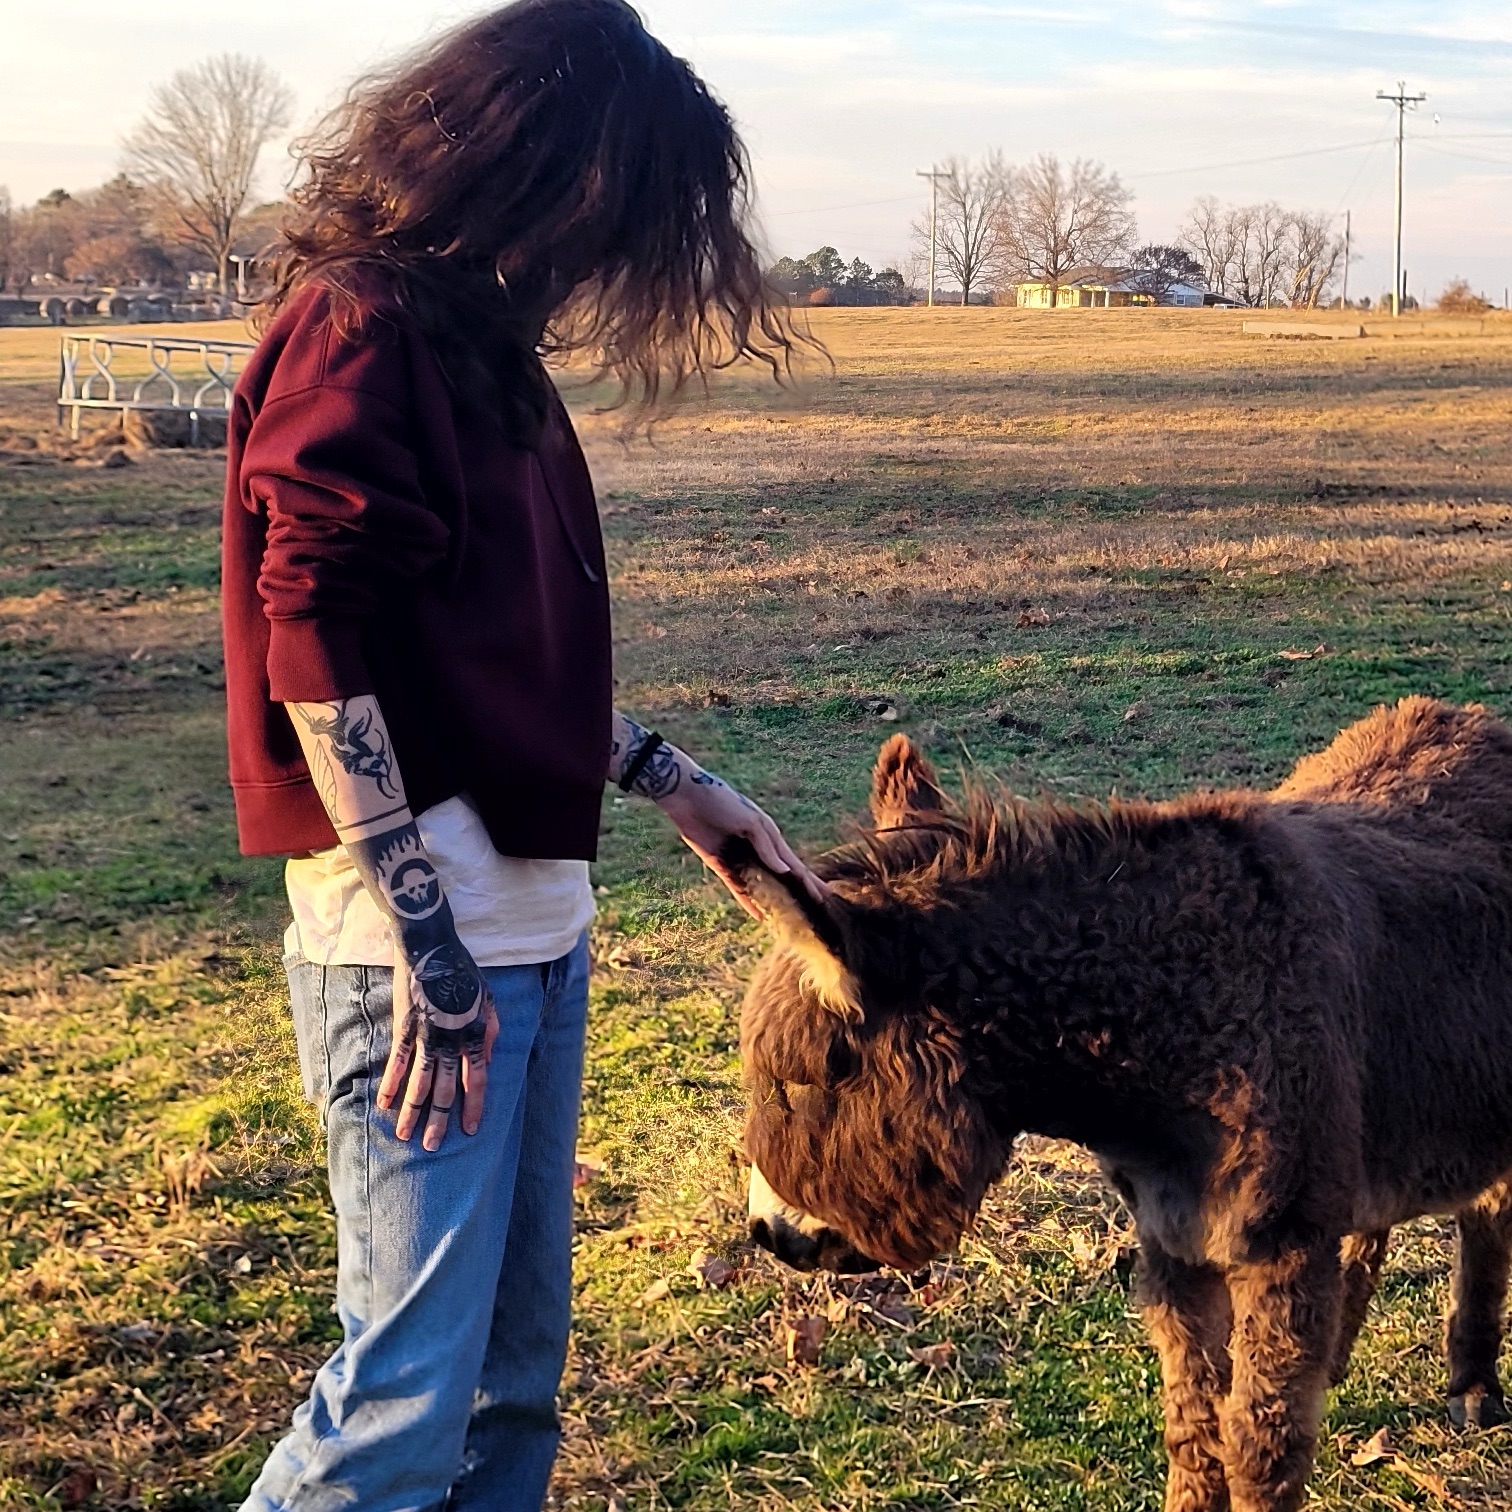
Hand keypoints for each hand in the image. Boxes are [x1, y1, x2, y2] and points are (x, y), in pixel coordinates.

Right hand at [377, 936, 498, 1150]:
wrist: (431, 947)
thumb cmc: (462, 970)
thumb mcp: (488, 996)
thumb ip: (490, 1027)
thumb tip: (488, 1055)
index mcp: (473, 1032)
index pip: (477, 1078)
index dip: (474, 1105)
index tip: (470, 1130)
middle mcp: (451, 1039)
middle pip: (447, 1088)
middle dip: (440, 1119)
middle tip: (432, 1145)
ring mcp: (426, 1034)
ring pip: (421, 1081)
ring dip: (413, 1110)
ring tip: (406, 1135)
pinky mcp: (404, 1026)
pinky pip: (397, 1061)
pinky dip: (391, 1084)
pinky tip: (385, 1104)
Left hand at [658, 768, 829, 920]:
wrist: (688, 797)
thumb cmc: (723, 801)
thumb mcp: (750, 821)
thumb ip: (767, 847)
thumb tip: (786, 871)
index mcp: (770, 836)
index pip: (794, 864)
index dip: (809, 880)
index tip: (824, 895)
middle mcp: (758, 850)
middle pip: (782, 877)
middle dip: (798, 893)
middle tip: (815, 911)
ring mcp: (740, 859)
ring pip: (761, 886)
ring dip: (774, 901)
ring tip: (789, 919)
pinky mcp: (721, 865)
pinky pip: (738, 888)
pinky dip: (748, 902)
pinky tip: (758, 915)